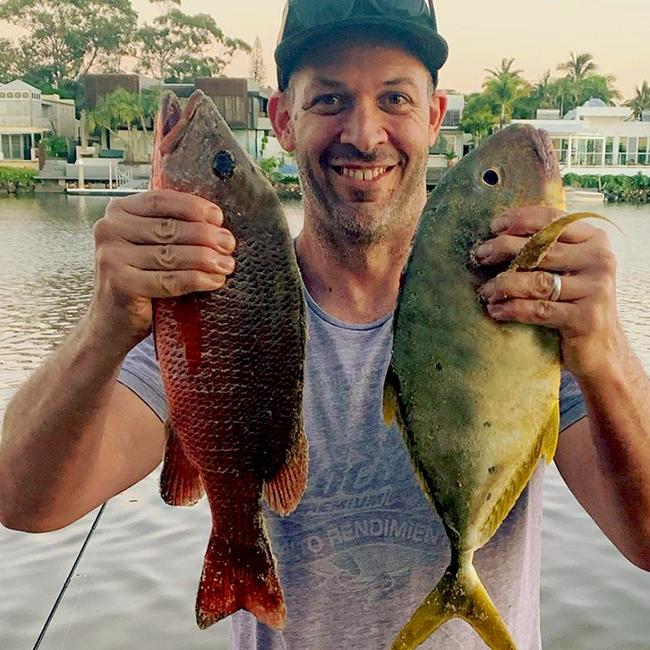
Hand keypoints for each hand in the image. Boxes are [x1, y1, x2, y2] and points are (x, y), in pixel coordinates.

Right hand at [89, 190, 236, 349]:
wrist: (111, 321)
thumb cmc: (138, 279)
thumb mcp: (148, 245)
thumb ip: (170, 227)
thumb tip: (215, 223)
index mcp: (118, 211)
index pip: (161, 200)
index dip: (194, 207)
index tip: (218, 217)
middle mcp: (110, 229)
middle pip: (169, 227)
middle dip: (206, 236)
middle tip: (229, 244)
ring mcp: (112, 257)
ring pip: (171, 254)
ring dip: (206, 259)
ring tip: (226, 264)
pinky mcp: (121, 283)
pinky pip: (169, 280)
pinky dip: (196, 280)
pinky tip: (214, 281)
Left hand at [476, 206, 622, 378]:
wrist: (601, 345)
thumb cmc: (573, 300)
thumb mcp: (566, 268)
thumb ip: (545, 247)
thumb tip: (498, 234)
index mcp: (594, 240)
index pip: (554, 220)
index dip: (521, 219)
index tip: (494, 226)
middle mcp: (599, 260)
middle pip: (541, 248)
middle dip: (503, 249)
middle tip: (480, 256)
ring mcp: (596, 289)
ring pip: (537, 281)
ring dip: (503, 284)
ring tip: (485, 291)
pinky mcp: (586, 318)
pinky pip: (538, 310)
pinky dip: (512, 309)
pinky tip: (496, 309)